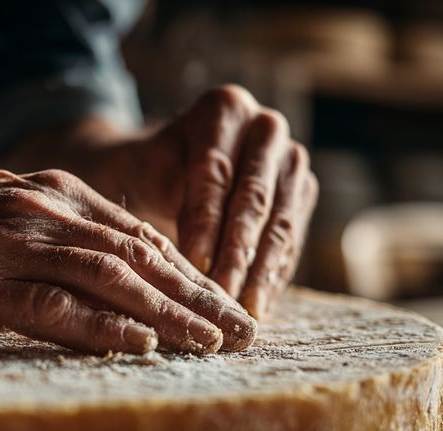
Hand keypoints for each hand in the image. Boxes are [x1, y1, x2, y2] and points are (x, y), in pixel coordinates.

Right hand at [0, 169, 256, 355]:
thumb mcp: (8, 215)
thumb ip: (61, 239)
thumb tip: (116, 280)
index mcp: (59, 197)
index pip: (143, 238)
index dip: (192, 274)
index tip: (228, 305)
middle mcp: (45, 214)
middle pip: (141, 257)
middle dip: (199, 296)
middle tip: (243, 329)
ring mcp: (12, 245)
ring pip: (111, 278)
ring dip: (169, 312)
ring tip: (211, 342)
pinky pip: (53, 306)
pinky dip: (101, 325)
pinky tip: (140, 343)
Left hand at [71, 86, 318, 319]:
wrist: (170, 166)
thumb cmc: (146, 171)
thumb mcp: (139, 176)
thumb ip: (162, 202)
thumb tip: (182, 265)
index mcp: (225, 108)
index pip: (216, 175)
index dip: (206, 224)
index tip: (195, 266)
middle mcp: (267, 127)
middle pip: (254, 199)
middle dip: (238, 254)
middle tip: (222, 298)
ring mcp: (292, 160)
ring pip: (280, 223)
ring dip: (262, 272)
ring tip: (244, 311)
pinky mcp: (302, 194)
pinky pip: (292, 240)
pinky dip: (274, 274)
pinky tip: (259, 305)